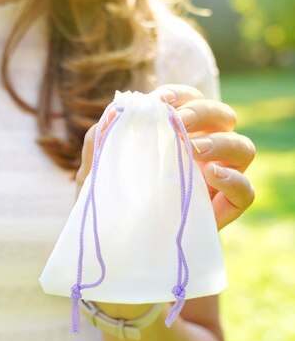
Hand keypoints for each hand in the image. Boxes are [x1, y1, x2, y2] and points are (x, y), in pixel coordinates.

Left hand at [77, 84, 254, 229]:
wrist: (111, 245)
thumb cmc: (108, 201)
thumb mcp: (94, 172)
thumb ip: (100, 142)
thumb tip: (112, 114)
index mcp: (176, 135)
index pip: (191, 101)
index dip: (180, 94)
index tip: (159, 101)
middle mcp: (203, 152)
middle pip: (224, 116)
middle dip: (202, 112)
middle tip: (177, 123)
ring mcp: (216, 180)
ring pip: (243, 148)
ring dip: (221, 142)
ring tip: (191, 149)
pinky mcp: (222, 209)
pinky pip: (246, 191)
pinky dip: (234, 179)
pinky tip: (210, 175)